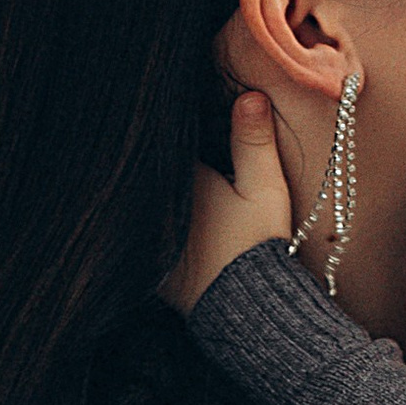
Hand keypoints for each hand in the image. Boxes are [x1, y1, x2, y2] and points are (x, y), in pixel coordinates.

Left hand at [162, 91, 295, 312]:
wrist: (244, 310)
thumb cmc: (255, 246)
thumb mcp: (263, 189)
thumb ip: (252, 141)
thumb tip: (249, 94)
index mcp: (176, 180)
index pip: (165, 143)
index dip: (172, 129)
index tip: (176, 111)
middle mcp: (151, 207)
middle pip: (150, 171)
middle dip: (157, 158)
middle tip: (160, 134)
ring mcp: (145, 237)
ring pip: (144, 200)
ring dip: (152, 190)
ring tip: (154, 171)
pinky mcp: (147, 264)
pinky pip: (141, 230)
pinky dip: (149, 221)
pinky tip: (160, 215)